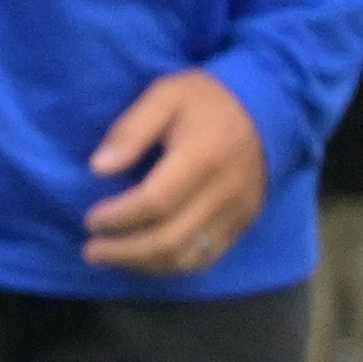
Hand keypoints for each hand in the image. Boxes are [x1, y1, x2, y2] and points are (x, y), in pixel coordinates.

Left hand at [81, 68, 268, 274]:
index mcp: (203, 157)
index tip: (92, 220)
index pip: (155, 202)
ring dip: (143, 264)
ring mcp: (237, 213)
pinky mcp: (243, 224)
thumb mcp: (165, 95)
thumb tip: (99, 168)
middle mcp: (224, 192)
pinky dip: (170, 265)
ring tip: (110, 258)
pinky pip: (206, 257)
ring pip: (187, 256)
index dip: (119, 217)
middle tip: (92, 250)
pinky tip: (144, 260)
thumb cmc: (209, 101)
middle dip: (124, 252)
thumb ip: (130, 130)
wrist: (270, 110)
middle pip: (170, 239)